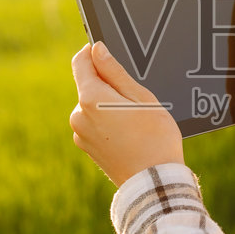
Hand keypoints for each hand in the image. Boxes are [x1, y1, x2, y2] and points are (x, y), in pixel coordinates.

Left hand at [69, 41, 184, 186]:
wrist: (154, 183)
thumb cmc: (156, 138)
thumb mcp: (141, 98)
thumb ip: (115, 71)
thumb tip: (97, 50)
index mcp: (91, 99)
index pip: (81, 62)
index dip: (93, 53)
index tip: (107, 53)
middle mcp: (79, 116)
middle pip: (89, 86)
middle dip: (108, 86)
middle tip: (136, 101)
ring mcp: (80, 134)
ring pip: (93, 106)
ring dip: (109, 106)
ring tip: (136, 122)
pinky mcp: (86, 147)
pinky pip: (94, 125)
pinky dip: (108, 123)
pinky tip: (129, 135)